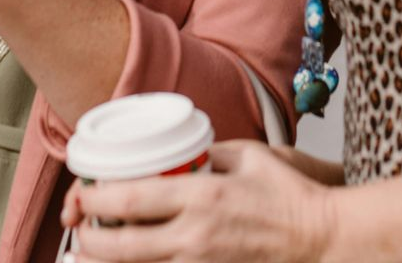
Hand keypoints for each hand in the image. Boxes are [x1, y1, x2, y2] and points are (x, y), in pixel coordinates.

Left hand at [61, 141, 335, 262]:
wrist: (323, 238)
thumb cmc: (289, 195)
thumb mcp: (247, 156)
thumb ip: (206, 153)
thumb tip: (179, 150)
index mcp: (201, 196)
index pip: (131, 199)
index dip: (95, 198)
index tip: (83, 192)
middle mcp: (195, 236)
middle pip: (121, 246)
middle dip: (88, 239)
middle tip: (78, 227)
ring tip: (91, 252)